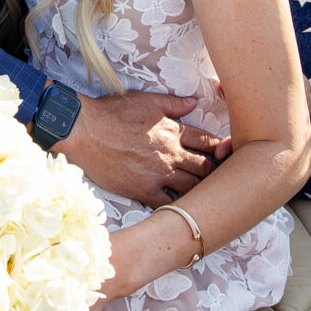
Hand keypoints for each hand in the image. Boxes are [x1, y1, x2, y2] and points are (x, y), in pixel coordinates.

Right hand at [56, 89, 227, 206]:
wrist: (84, 131)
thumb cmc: (111, 112)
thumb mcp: (144, 100)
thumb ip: (172, 104)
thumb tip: (195, 102)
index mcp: (173, 130)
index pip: (207, 141)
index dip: (220, 149)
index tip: (225, 155)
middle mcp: (171, 154)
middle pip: (206, 168)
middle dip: (217, 173)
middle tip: (224, 180)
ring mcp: (159, 174)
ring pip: (193, 188)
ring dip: (203, 192)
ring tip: (209, 197)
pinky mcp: (143, 190)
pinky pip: (169, 204)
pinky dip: (179, 207)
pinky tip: (184, 210)